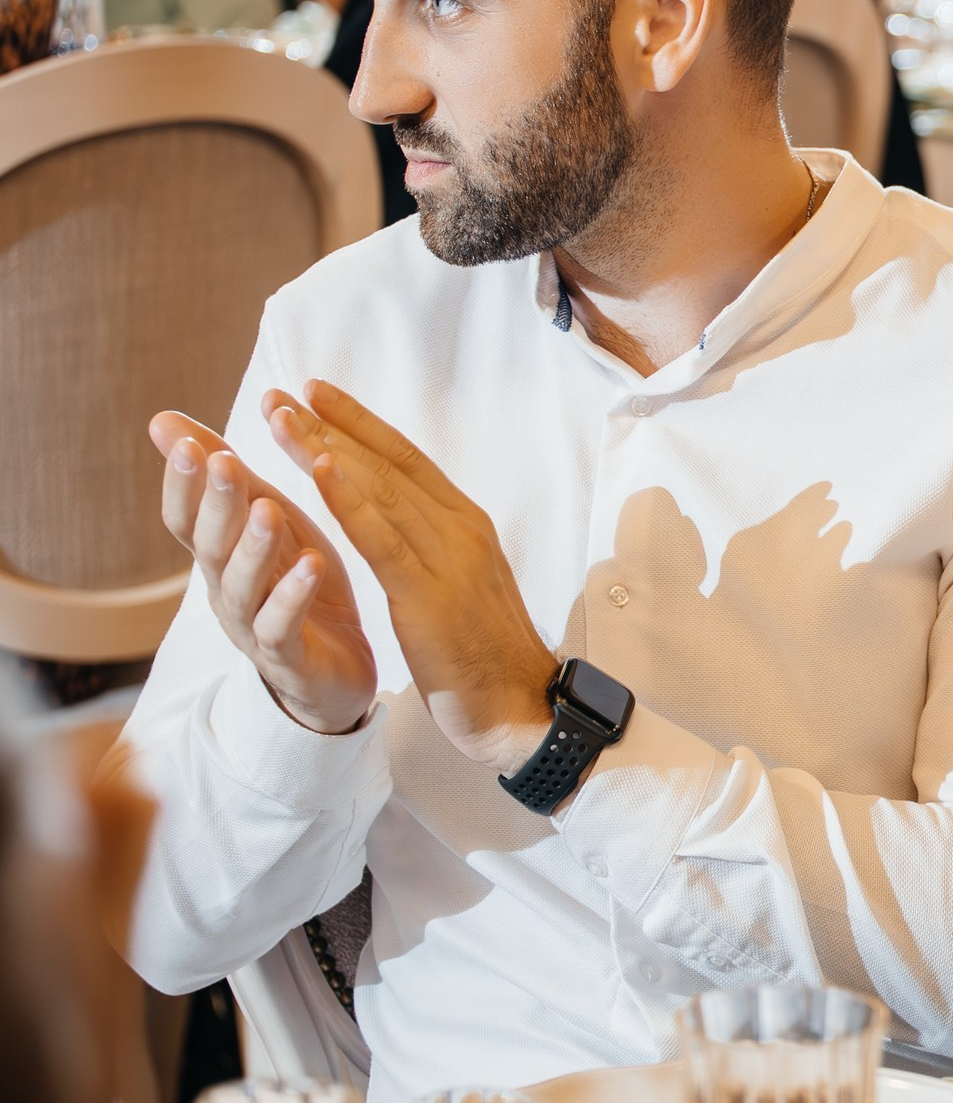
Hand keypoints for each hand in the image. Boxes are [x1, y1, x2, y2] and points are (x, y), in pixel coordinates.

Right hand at [151, 410, 377, 733]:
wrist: (333, 677)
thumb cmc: (295, 586)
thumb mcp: (265, 520)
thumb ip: (226, 478)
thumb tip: (161, 420)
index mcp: (218, 557)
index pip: (186, 518)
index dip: (182, 483)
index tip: (182, 440)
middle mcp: (225, 591)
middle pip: (209, 546)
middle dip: (215, 503)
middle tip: (224, 461)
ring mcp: (252, 627)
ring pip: (242, 587)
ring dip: (253, 547)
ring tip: (269, 509)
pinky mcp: (289, 658)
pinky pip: (282, 626)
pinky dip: (292, 596)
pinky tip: (311, 564)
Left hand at [264, 381, 558, 776]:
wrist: (524, 709)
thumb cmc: (489, 655)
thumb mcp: (464, 585)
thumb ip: (437, 546)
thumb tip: (407, 520)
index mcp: (467, 525)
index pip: (407, 461)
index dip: (360, 424)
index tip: (315, 394)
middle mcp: (461, 529)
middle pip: (388, 465)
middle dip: (330, 425)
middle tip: (278, 394)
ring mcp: (449, 559)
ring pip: (380, 490)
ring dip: (325, 448)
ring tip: (279, 417)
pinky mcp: (430, 596)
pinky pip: (382, 539)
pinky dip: (349, 499)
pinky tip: (319, 468)